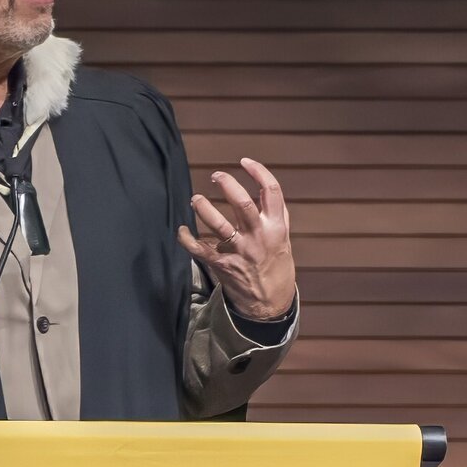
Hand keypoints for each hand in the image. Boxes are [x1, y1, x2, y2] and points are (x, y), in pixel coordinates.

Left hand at [181, 158, 296, 323]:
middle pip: (242, 203)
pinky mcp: (223, 265)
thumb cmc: (276, 266)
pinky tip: (182, 230)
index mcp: (276, 227)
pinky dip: (187, 238)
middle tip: (216, 176)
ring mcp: (240, 251)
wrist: (270, 304)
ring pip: (218, 224)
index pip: (271, 191)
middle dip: (227, 184)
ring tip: (196, 199)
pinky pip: (200, 249)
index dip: (258, 171)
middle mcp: (259, 237)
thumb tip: (263, 189)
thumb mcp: (284, 238)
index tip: (245, 162)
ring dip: (203, 207)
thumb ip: (277, 214)